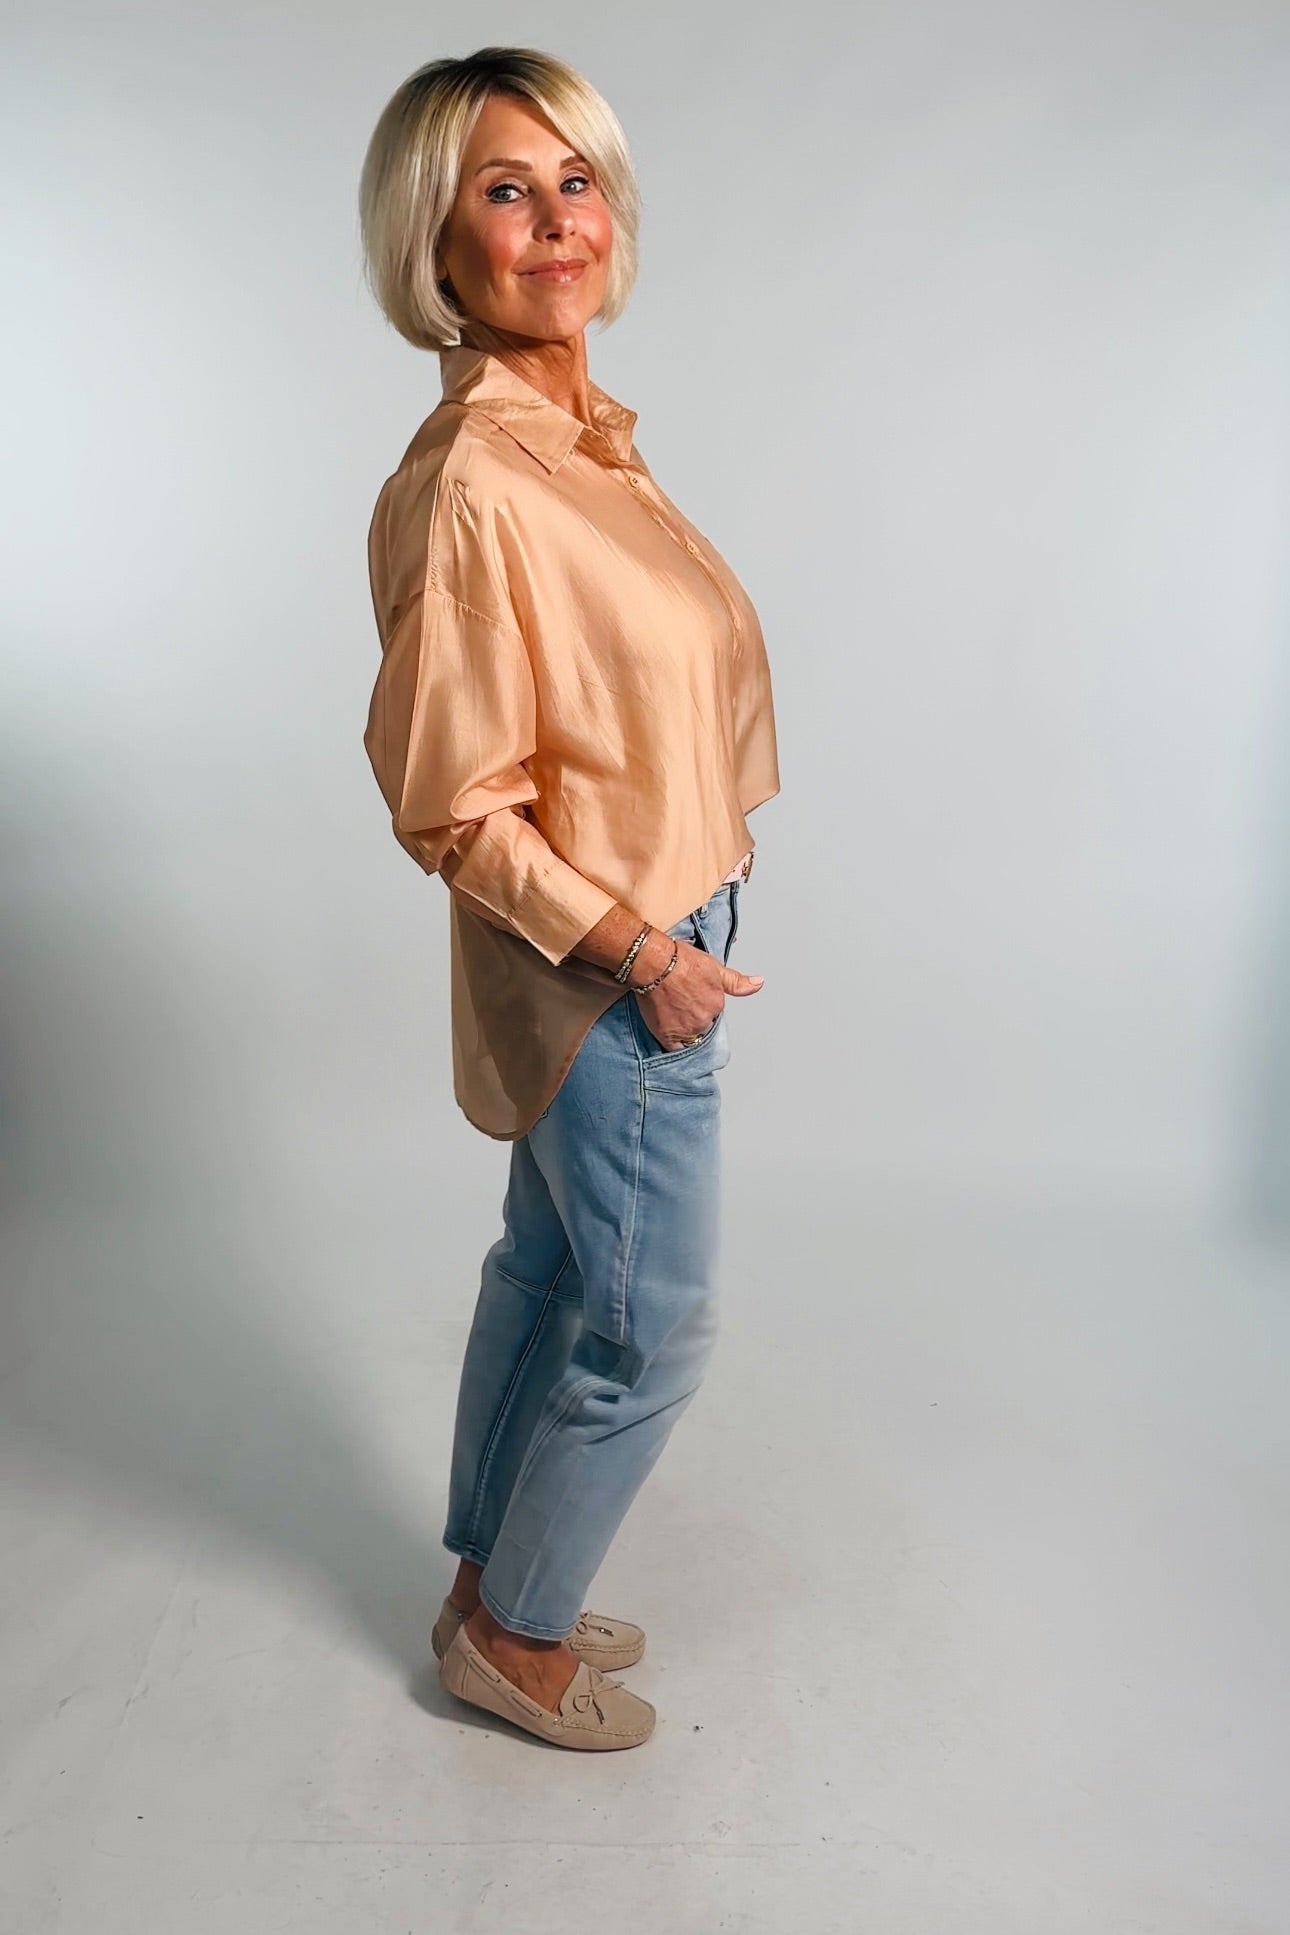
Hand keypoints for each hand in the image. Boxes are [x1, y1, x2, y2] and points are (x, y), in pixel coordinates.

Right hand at [631, 935, 764, 1050]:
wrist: (654, 963)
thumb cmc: (680, 960)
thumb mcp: (715, 967)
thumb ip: (737, 982)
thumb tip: (759, 983)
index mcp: (717, 1004)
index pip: (713, 1011)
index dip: (702, 1003)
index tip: (692, 995)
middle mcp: (704, 1020)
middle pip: (702, 1025)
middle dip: (694, 1017)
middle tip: (680, 1001)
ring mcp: (686, 1029)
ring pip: (689, 1036)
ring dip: (683, 1028)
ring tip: (671, 1011)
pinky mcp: (667, 1035)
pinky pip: (674, 1048)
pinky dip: (673, 1042)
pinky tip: (668, 1030)